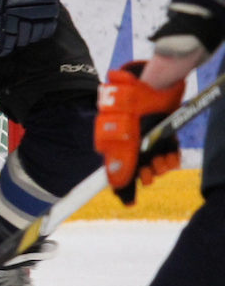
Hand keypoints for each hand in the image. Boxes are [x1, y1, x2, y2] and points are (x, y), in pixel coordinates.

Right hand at [94, 60, 183, 204]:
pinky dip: (171, 157)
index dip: (122, 188)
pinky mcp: (163, 134)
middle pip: (137, 170)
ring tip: (164, 159)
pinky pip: (167, 154)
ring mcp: (146, 139)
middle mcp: (129, 143)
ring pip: (154, 163)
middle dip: (146, 174)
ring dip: (161, 166)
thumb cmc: (135, 104)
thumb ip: (120, 160)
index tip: (129, 202)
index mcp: (113, 143)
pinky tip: (171, 154)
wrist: (158, 83)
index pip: (115, 172)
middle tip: (151, 172)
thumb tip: (115, 185)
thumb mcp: (125, 134)